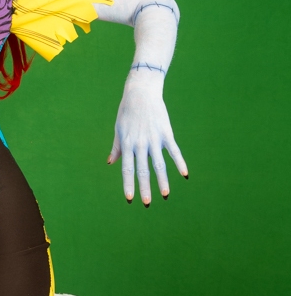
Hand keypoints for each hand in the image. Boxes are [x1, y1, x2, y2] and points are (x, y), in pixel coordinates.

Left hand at [108, 69, 187, 204]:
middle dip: (144, 188)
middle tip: (147, 203)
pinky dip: (179, 163)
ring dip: (162, 180)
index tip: (130, 199)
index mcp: (127, 144)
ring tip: (165, 195)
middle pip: (142, 170)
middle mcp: (140, 144)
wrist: (141, 91)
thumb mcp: (118, 129)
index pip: (127, 169)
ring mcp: (154, 139)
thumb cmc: (127, 111)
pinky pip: (174, 151)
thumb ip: (117, 147)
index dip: (128, 185)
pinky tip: (184, 175)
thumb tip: (111, 162)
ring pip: (158, 164)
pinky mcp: (166, 133)